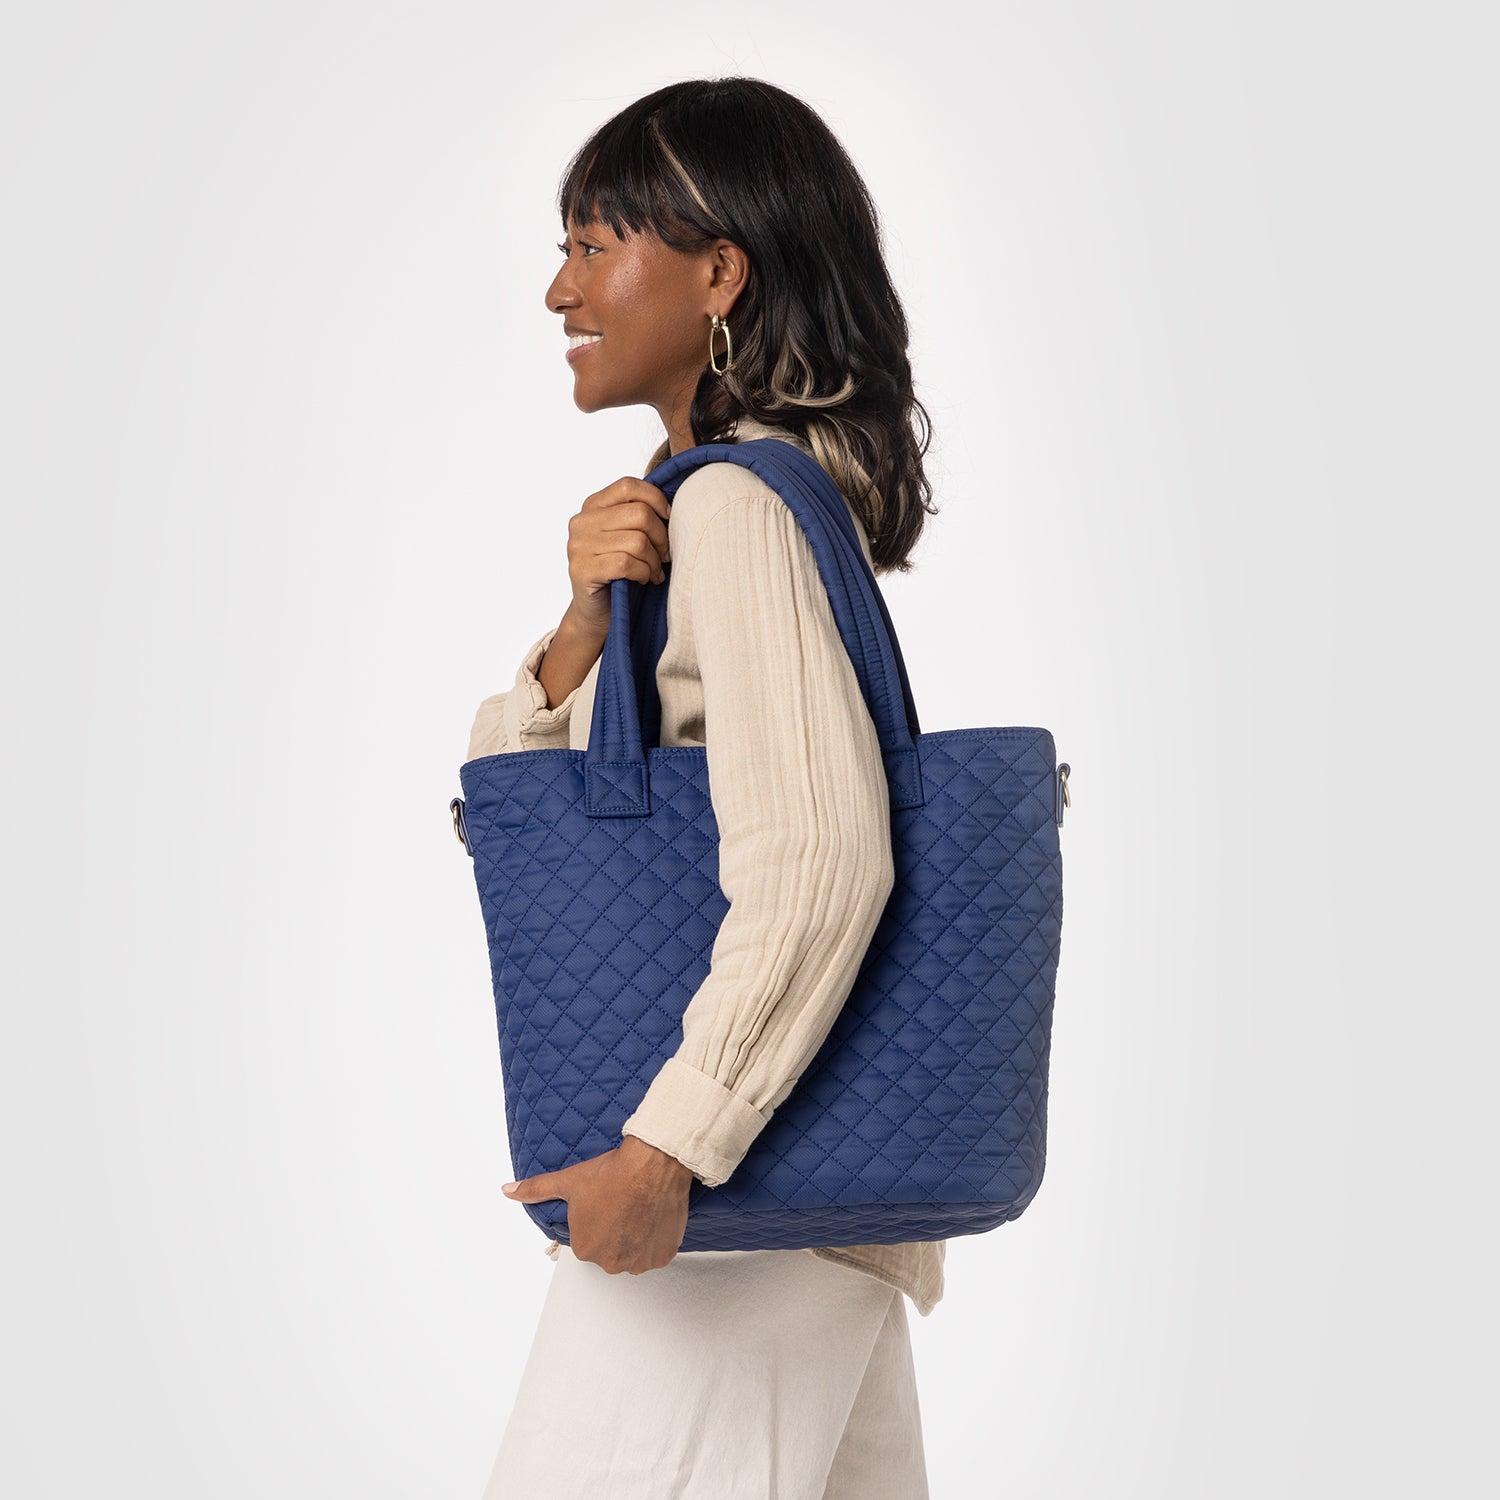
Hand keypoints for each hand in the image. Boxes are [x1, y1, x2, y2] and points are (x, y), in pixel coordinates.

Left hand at [501, 1135, 694, 1273]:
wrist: (650, 1165)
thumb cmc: (611, 1174)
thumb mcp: (569, 1181)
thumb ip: (536, 1190)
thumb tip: (507, 1190)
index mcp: (585, 1249)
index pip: (588, 1239)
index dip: (597, 1219)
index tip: (605, 1202)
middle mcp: (611, 1262)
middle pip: (611, 1249)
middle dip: (616, 1231)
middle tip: (622, 1204)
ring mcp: (639, 1261)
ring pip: (634, 1252)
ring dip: (636, 1237)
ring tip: (639, 1209)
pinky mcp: (662, 1255)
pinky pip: (656, 1252)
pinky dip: (656, 1239)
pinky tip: (653, 1217)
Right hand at [564, 477, 672, 637]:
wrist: (596, 613)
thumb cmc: (619, 572)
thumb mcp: (628, 536)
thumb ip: (639, 515)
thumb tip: (674, 506)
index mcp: (592, 506)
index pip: (629, 486)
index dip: (656, 500)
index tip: (669, 519)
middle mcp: (581, 522)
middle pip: (639, 514)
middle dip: (661, 537)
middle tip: (665, 556)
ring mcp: (578, 546)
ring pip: (637, 541)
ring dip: (654, 560)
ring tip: (654, 571)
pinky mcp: (582, 571)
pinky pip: (627, 564)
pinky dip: (643, 573)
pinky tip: (644, 579)